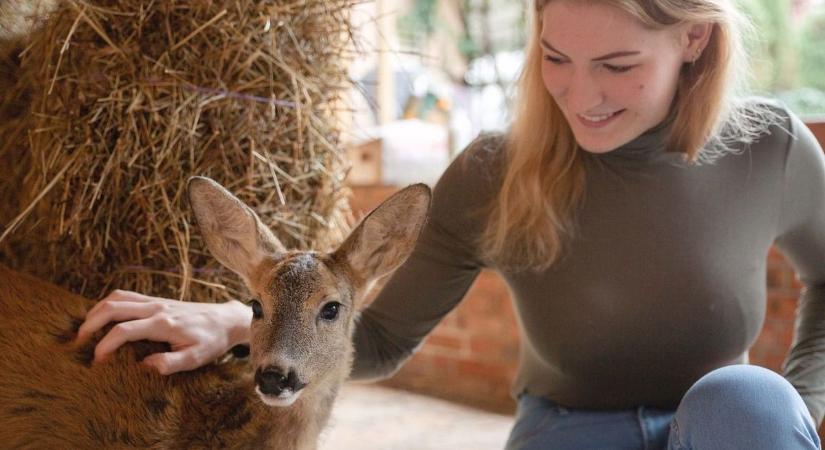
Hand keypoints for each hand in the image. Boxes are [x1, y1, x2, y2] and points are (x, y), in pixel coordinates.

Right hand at [76, 290, 251, 374]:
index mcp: (163, 323)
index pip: (124, 330)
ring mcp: (156, 301)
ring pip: (118, 297)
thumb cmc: (211, 341)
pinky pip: (127, 296)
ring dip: (97, 310)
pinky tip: (103, 317)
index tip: (96, 361)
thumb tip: (145, 367)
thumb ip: (170, 363)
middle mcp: (156, 308)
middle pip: (114, 307)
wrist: (226, 320)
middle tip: (78, 341)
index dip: (106, 345)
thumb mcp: (196, 358)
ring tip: (85, 328)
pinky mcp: (157, 300)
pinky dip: (109, 304)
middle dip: (91, 322)